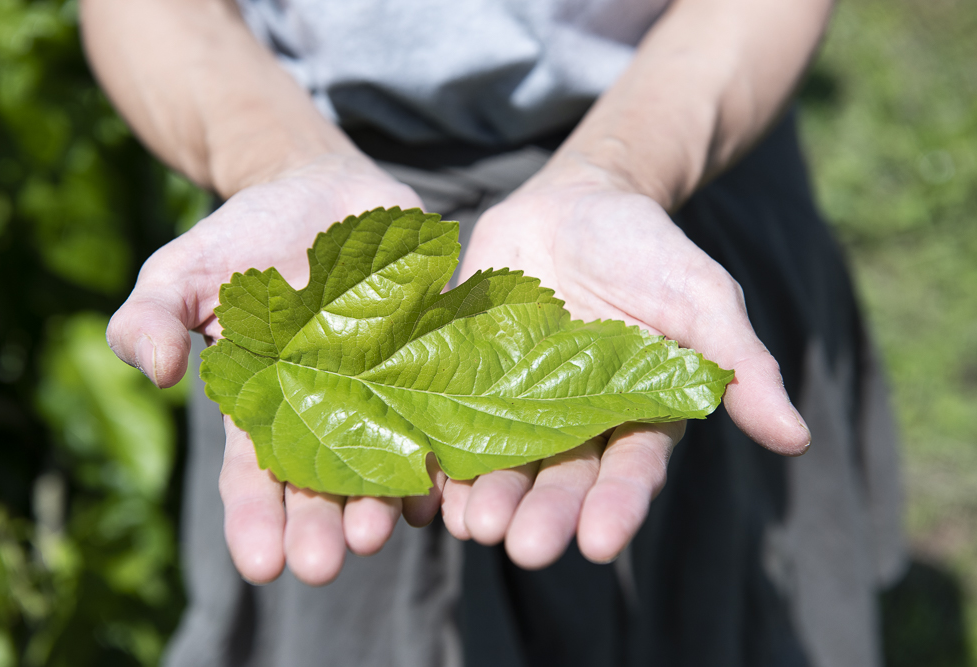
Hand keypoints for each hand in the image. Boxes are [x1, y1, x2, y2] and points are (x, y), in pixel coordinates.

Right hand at [107, 155, 442, 584]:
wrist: (319, 189)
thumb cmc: (243, 238)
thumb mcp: (181, 273)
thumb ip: (152, 318)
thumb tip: (154, 372)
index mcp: (264, 405)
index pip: (255, 475)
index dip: (257, 520)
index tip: (261, 565)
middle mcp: (328, 408)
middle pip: (326, 480)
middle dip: (324, 524)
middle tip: (327, 563)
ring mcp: (382, 384)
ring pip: (386, 453)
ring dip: (384, 497)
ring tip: (379, 530)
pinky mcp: (432, 351)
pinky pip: (441, 403)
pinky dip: (443, 444)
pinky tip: (444, 482)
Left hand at [441, 159, 810, 568]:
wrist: (577, 202)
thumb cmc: (649, 251)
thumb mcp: (702, 298)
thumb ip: (739, 365)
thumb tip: (796, 438)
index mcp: (636, 415)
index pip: (630, 471)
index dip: (616, 506)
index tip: (600, 542)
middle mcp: (575, 423)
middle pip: (559, 479)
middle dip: (543, 514)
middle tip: (522, 549)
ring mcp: (516, 403)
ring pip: (502, 462)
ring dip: (487, 497)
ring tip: (472, 526)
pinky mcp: (468, 376)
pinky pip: (450, 420)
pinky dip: (439, 453)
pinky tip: (424, 483)